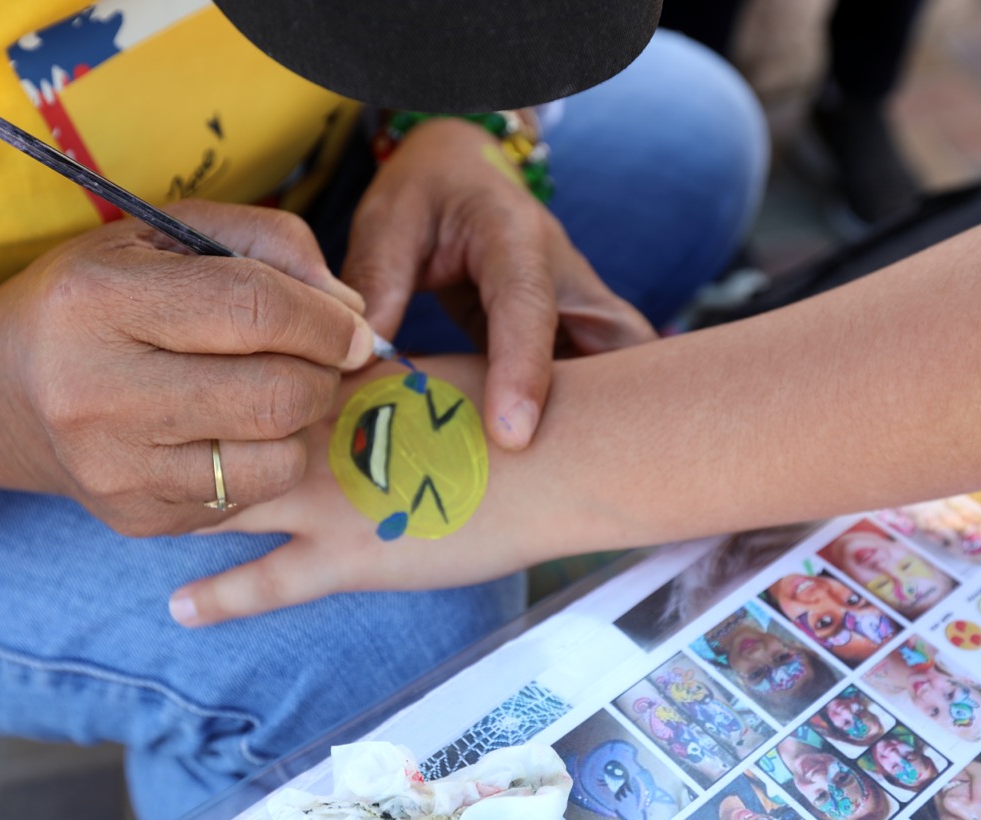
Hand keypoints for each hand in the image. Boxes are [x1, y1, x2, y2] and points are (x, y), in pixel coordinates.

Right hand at [0, 200, 376, 536]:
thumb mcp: (162, 235)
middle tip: (314, 358)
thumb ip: (268, 244)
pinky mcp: (138, 518)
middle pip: (275, 395)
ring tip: (272, 391)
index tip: (348, 326)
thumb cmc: (96, 297)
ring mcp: (116, 469)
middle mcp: (98, 393)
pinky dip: (265, 460)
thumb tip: (350, 312)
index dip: (324, 320)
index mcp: (101, 301)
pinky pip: (250, 496)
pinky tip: (232, 430)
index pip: (253, 310)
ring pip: (276, 459)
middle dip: (321, 373)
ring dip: (300, 424)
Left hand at [167, 356, 558, 625]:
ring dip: (178, 508)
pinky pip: (267, 582)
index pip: (245, 373)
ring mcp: (326, 498)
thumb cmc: (513, 408)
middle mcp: (316, 432)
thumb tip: (343, 381)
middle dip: (169, 437)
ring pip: (224, 501)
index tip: (160, 382)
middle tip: (113, 445)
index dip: (201, 380)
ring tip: (128, 517)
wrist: (558, 456)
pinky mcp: (348, 556)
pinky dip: (220, 596)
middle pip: (215, 432)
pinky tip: (179, 607)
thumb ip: (375, 380)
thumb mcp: (432, 377)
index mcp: (336, 380)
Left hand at [343, 117, 655, 451]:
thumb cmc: (427, 190)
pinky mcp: (570, 336)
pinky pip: (591, 383)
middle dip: (614, 406)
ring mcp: (575, 309)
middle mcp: (563, 275)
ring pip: (618, 369)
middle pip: (614, 344)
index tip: (512, 436)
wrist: (465, 170)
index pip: (527, 306)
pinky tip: (550, 472)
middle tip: (588, 474)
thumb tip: (362, 358)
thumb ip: (378, 281)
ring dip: (603, 423)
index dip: (523, 370)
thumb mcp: (390, 219)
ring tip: (573, 487)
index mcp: (515, 236)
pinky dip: (579, 423)